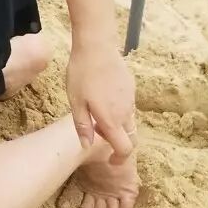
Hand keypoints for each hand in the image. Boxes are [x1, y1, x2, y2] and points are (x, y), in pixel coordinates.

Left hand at [67, 40, 136, 162]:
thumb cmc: (82, 74)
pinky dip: (120, 112)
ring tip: (97, 113)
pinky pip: (129, 108)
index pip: (125, 148)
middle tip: (99, 135)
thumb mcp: (75, 102)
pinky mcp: (132, 89)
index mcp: (112, 120)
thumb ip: (82, 126)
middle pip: (131, 138)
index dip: (119, 158)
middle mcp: (126, 113)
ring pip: (130, 122)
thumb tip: (87, 146)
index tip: (111, 161)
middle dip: (119, 144)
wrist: (97, 47)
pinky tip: (103, 98)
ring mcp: (131, 100)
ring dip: (118, 127)